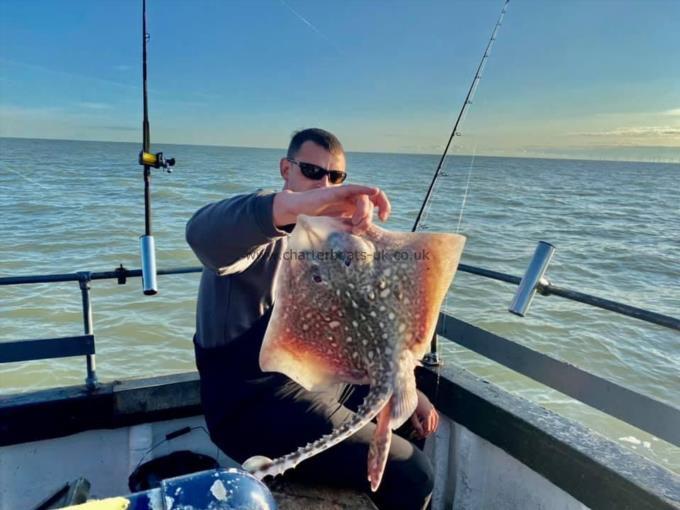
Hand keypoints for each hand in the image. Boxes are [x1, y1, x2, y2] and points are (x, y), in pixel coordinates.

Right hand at [273, 185, 390, 227]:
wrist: (297, 210)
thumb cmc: (315, 219)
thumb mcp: (338, 226)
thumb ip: (350, 228)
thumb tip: (365, 236)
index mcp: (354, 205)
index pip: (375, 202)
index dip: (384, 208)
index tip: (384, 219)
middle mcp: (351, 198)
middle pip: (372, 201)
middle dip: (369, 217)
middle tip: (360, 228)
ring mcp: (343, 194)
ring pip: (364, 198)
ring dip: (364, 212)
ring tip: (354, 223)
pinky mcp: (335, 192)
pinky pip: (353, 188)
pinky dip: (365, 189)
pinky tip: (374, 192)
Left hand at [410, 390, 438, 439]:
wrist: (410, 392)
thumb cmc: (410, 403)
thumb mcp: (412, 415)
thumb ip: (416, 424)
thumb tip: (420, 432)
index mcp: (427, 415)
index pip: (428, 429)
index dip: (423, 434)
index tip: (418, 436)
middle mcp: (431, 411)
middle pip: (432, 426)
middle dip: (426, 432)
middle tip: (420, 435)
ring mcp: (432, 408)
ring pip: (435, 421)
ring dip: (431, 427)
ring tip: (427, 431)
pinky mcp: (431, 405)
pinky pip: (435, 415)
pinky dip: (434, 421)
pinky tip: (430, 423)